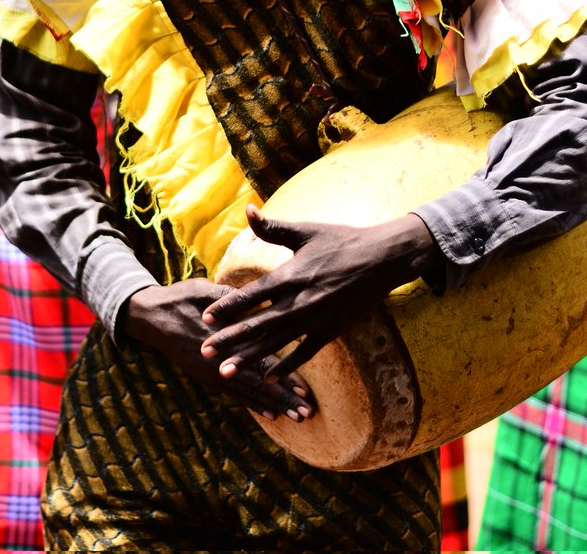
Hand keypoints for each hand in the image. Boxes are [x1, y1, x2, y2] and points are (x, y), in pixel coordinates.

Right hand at [119, 278, 314, 421]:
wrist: (149, 318)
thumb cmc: (180, 298)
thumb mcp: (205, 291)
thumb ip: (232, 300)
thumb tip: (264, 303)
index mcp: (220, 340)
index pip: (257, 362)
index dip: (282, 376)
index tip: (304, 389)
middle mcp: (217, 363)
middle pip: (257, 384)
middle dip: (284, 399)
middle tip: (307, 413)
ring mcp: (211, 373)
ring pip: (248, 393)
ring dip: (274, 406)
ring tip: (297, 417)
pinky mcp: (207, 376)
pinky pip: (234, 394)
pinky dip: (254, 404)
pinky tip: (270, 415)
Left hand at [200, 205, 438, 378]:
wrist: (382, 258)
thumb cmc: (341, 240)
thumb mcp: (305, 231)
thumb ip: (273, 228)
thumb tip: (248, 210)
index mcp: (290, 274)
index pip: (252, 295)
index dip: (227, 307)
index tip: (205, 318)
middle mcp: (300, 300)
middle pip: (257, 324)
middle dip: (229, 339)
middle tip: (204, 351)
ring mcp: (316, 318)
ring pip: (276, 342)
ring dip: (250, 357)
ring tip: (226, 370)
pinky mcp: (332, 330)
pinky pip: (306, 352)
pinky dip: (288, 366)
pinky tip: (270, 377)